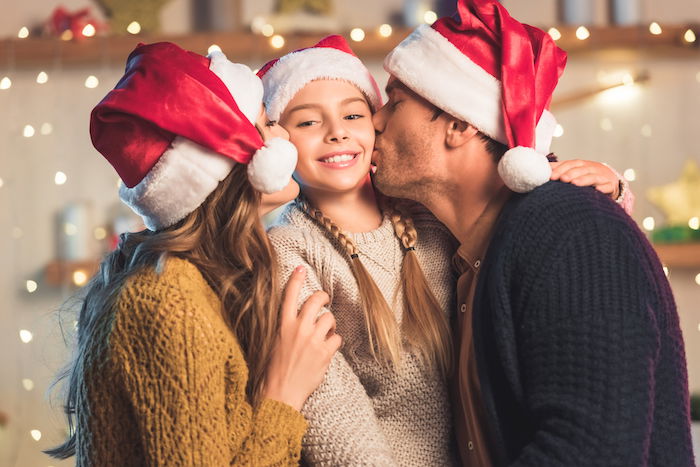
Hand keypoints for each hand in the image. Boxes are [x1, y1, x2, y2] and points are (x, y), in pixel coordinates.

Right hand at [263, 266, 341, 410]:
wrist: (279, 394)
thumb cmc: (273, 370)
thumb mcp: (272, 342)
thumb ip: (283, 327)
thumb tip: (293, 317)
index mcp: (282, 325)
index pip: (289, 295)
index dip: (296, 279)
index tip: (301, 269)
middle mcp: (298, 328)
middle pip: (316, 300)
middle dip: (323, 297)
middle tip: (324, 300)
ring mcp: (312, 340)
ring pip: (330, 318)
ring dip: (330, 323)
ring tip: (325, 332)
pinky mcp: (324, 353)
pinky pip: (337, 337)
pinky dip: (334, 342)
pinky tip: (327, 349)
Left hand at [550, 160, 619, 198]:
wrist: (610, 180)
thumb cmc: (587, 176)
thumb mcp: (575, 171)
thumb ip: (560, 169)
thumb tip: (544, 167)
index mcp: (581, 165)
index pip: (570, 164)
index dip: (561, 169)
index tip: (551, 176)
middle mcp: (592, 169)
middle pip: (581, 169)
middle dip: (571, 173)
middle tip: (562, 179)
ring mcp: (602, 177)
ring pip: (593, 177)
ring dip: (584, 179)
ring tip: (575, 183)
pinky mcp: (611, 186)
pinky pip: (608, 187)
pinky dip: (603, 188)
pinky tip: (597, 190)